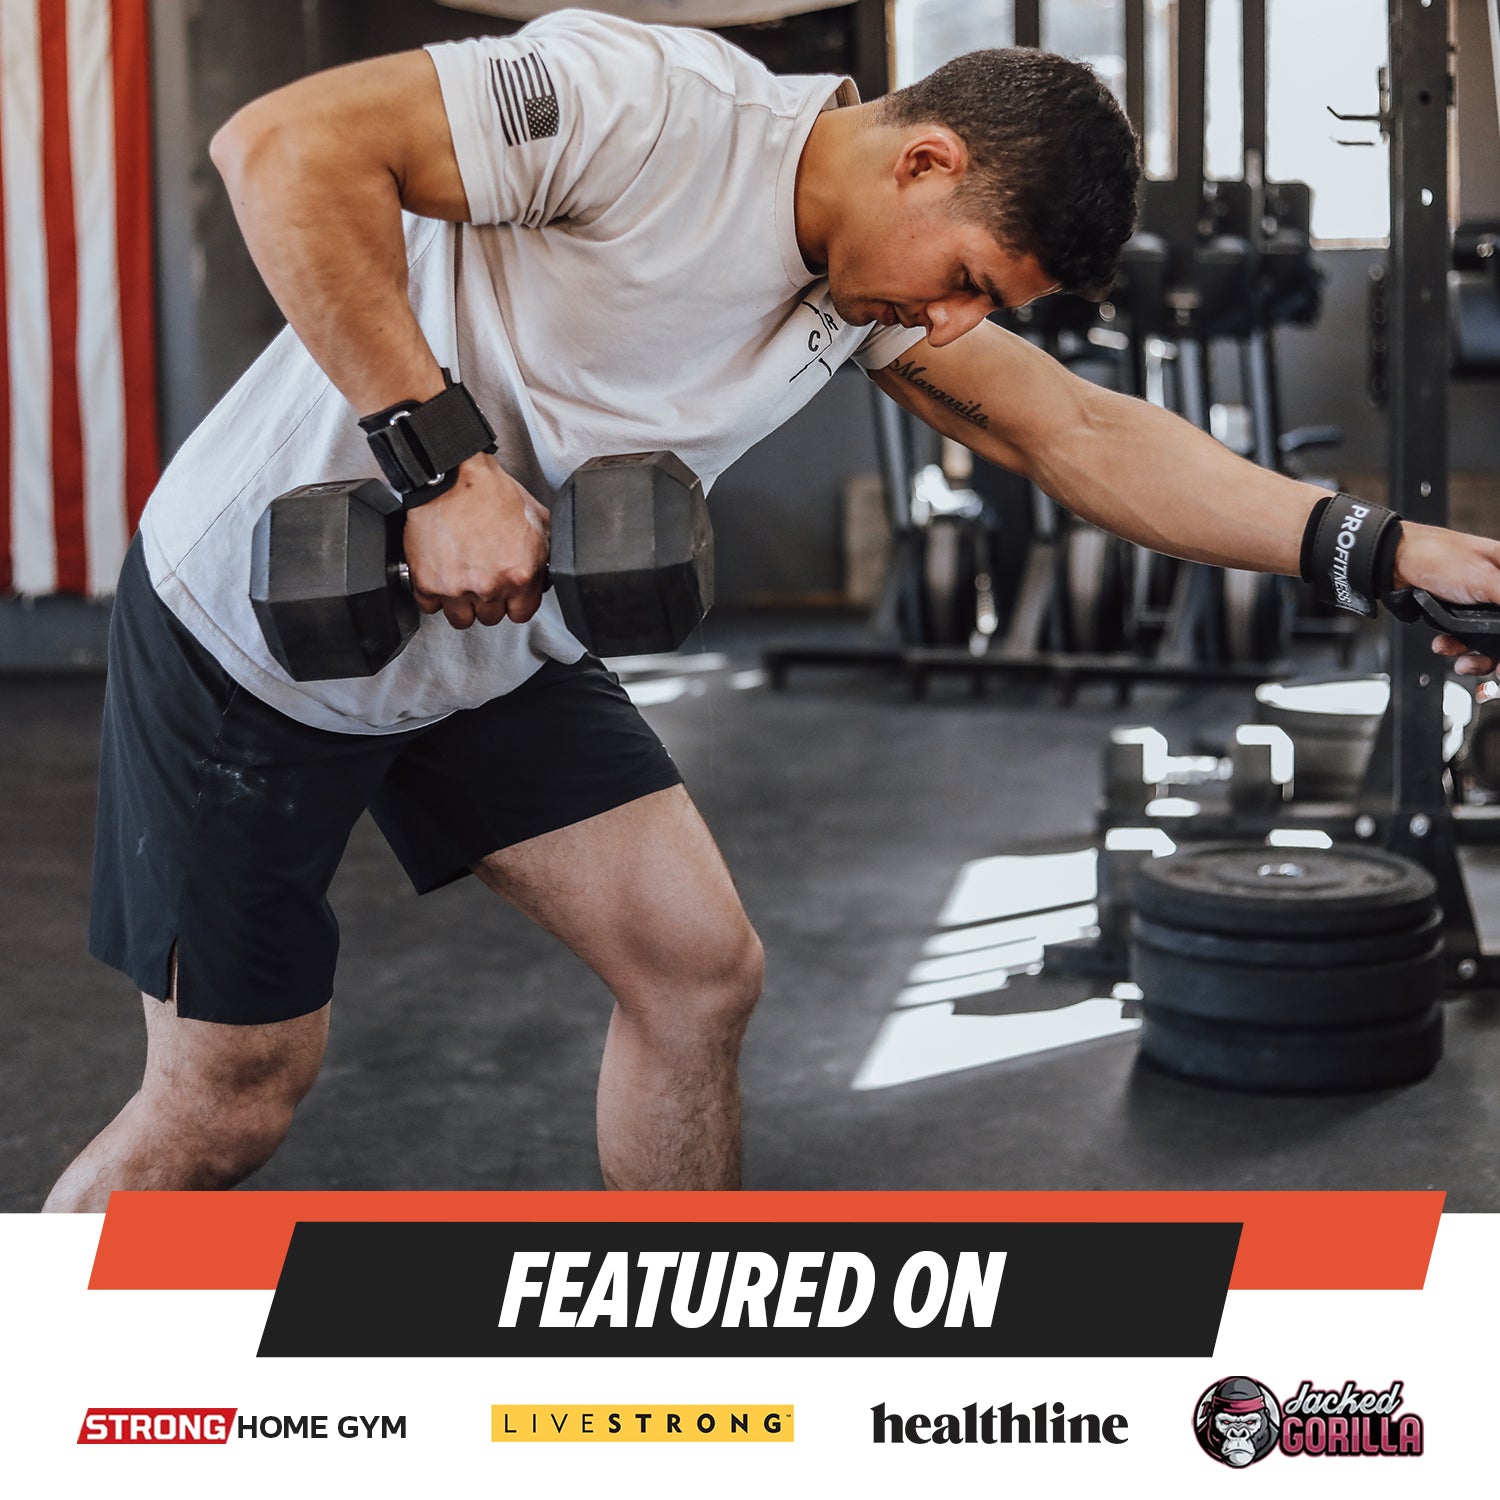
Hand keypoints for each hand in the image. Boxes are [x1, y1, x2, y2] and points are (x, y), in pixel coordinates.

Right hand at [401, 453, 549, 629]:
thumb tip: (547, 568)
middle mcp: (490, 586)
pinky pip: (430, 607)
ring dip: (461, 604)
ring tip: (461, 582)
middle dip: (488, 600)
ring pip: (461, 619)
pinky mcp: (427, 583)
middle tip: (481, 579)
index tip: (507, 594)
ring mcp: (457, 588)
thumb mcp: (536, 520)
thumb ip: (544, 553)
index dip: (514, 603)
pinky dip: (433, 595)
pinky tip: (440, 577)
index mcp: (520, 574)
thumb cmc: (491, 492)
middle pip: (491, 617)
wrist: (452, 476)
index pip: (521, 614)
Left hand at [1394, 521, 1499, 675]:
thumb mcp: (1486, 580)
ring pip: (1489, 642)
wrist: (1395, 564)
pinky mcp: (1458, 616)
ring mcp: (1479, 605)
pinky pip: (1465, 641)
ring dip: (1477, 658)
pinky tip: (1445, 646)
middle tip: (1499, 669)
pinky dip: (1456, 649)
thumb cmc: (1439, 558)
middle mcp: (1499, 591)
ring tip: (1465, 663)